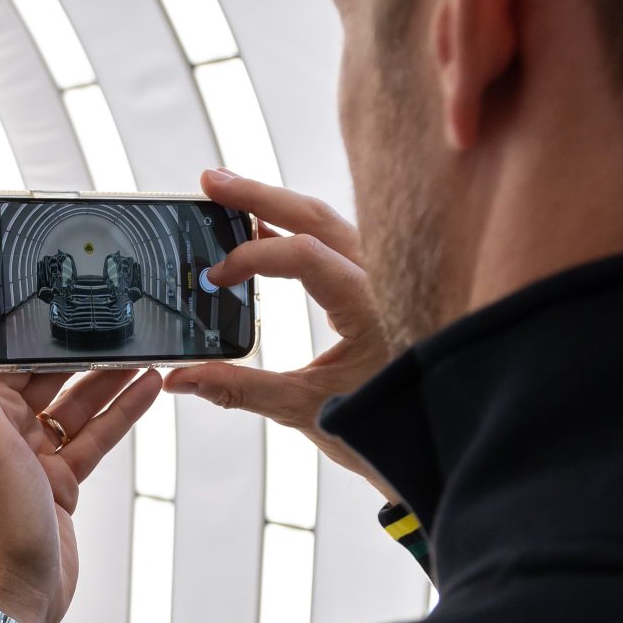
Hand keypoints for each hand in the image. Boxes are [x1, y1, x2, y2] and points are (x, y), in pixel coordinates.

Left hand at [0, 314, 157, 622]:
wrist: (15, 596)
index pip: (12, 360)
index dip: (41, 333)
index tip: (70, 303)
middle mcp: (2, 434)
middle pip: (50, 380)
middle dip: (85, 354)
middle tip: (123, 324)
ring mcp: (33, 460)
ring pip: (77, 408)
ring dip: (110, 382)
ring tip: (147, 351)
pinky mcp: (59, 484)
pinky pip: (92, 440)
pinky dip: (119, 416)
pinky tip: (146, 391)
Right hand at [164, 170, 398, 499]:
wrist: (441, 440)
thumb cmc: (387, 428)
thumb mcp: (307, 410)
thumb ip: (240, 390)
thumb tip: (181, 379)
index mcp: (372, 305)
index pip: (303, 254)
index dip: (250, 257)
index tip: (214, 278)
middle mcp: (385, 279)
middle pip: (316, 216)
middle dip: (259, 195)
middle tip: (210, 183)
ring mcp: (386, 277)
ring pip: (329, 222)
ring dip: (278, 204)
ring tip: (229, 194)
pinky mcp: (381, 285)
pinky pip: (338, 241)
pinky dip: (298, 228)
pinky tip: (266, 228)